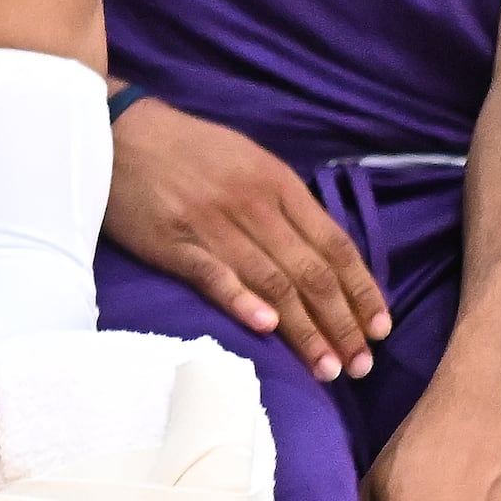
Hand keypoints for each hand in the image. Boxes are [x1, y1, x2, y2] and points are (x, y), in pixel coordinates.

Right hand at [109, 100, 386, 383]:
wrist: (120, 131)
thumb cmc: (187, 149)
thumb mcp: (249, 161)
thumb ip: (284, 204)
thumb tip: (321, 251)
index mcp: (279, 184)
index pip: (334, 245)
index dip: (361, 290)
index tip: (381, 329)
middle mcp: (255, 205)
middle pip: (311, 272)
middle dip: (342, 323)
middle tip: (361, 366)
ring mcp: (214, 224)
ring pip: (272, 282)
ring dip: (304, 330)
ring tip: (327, 369)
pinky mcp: (173, 242)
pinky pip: (213, 275)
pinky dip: (242, 301)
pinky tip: (265, 328)